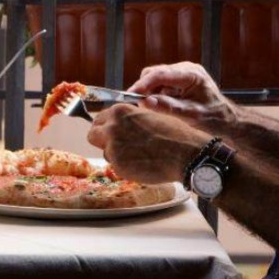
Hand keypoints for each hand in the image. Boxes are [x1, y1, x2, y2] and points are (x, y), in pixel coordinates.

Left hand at [86, 104, 209, 183]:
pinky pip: (116, 166)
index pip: (100, 118)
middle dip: (102, 139)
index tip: (111, 131)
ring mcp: (113, 148)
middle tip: (116, 145)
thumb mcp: (148, 115)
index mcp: (119, 112)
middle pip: (93, 134)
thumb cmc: (173, 133)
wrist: (185, 153)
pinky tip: (142, 163)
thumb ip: (129, 119)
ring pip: (105, 152)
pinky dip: (125, 166)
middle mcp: (111, 128)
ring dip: (116, 154)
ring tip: (138, 155)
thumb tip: (119, 122)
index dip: (106, 126)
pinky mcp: (118, 166)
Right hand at [126, 62, 234, 129]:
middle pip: (155, 73)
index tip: (130, 95)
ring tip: (152, 107)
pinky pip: (160, 83)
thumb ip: (168, 107)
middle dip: (144, 88)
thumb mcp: (190, 116)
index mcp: (191, 74)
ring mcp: (182, 72)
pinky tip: (160, 104)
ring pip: (155, 77)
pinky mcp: (179, 79)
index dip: (143, 84)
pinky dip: (155, 93)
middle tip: (138, 105)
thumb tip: (145, 102)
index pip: (160, 74)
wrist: (228, 120)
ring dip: (149, 91)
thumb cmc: (214, 119)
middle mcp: (186, 69)